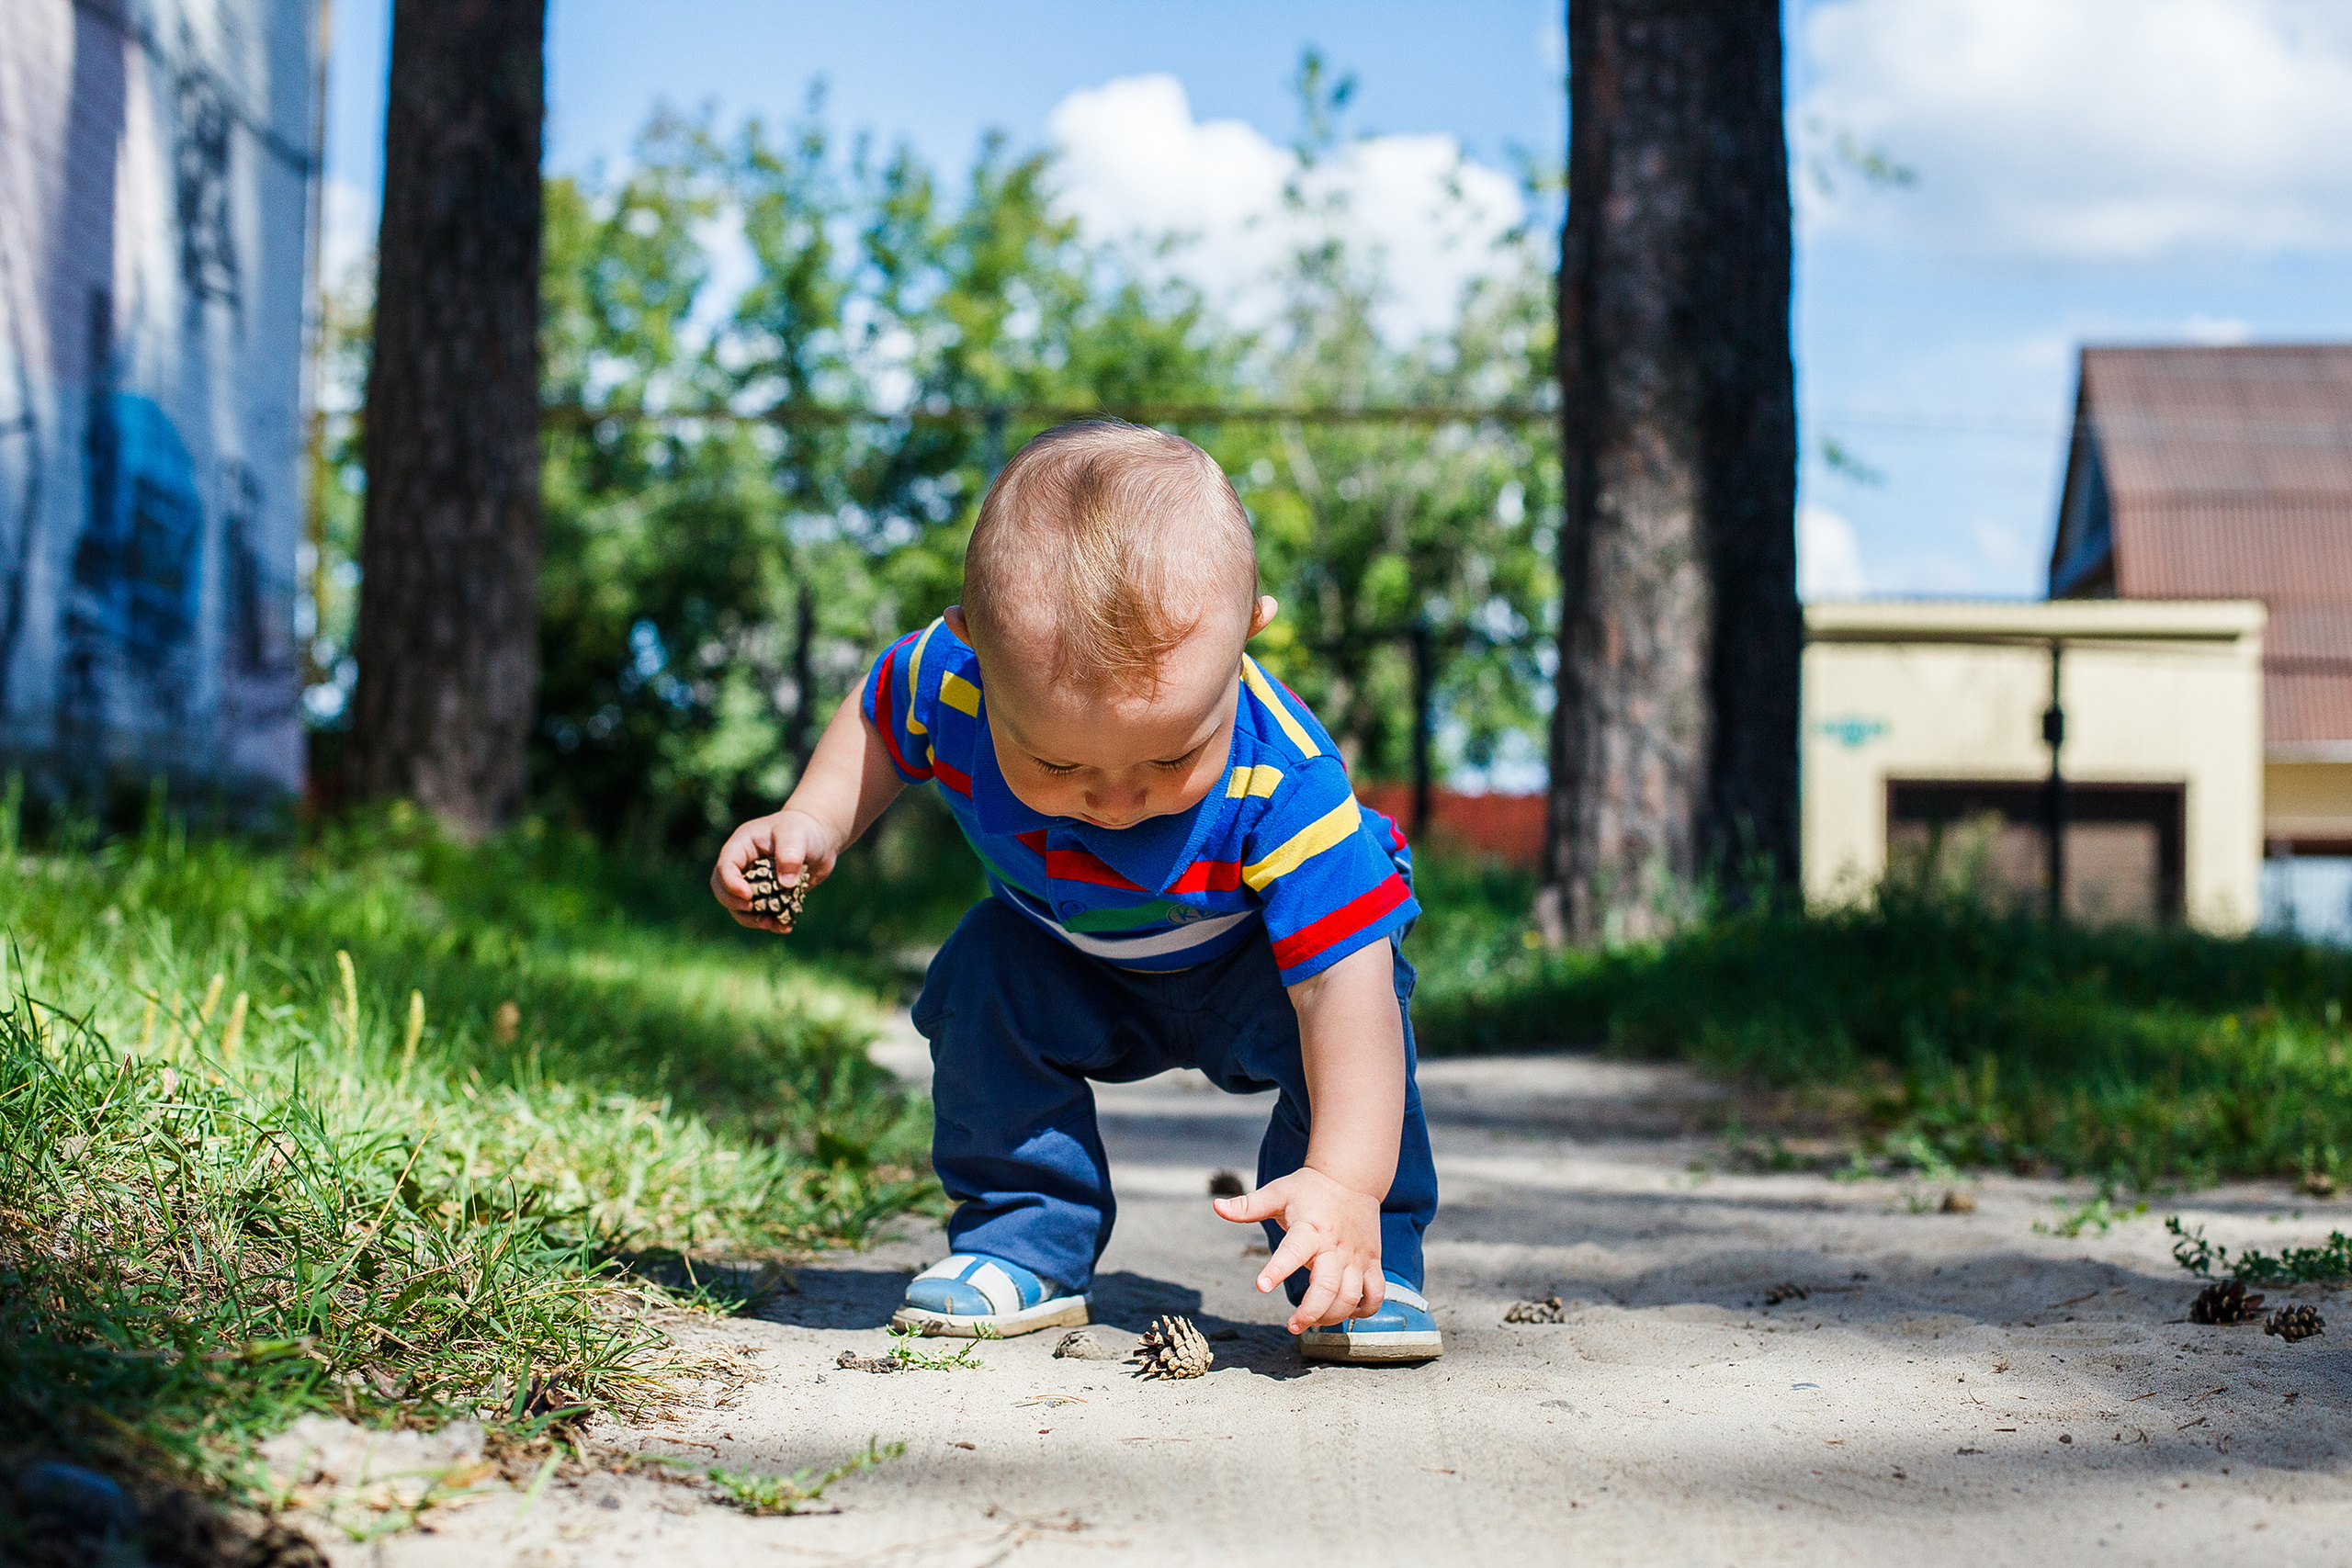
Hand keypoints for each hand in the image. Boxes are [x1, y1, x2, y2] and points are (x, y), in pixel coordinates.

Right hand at [709, 809, 839, 933]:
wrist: (819, 839)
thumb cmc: (803, 830)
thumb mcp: (796, 836)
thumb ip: (790, 855)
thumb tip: (785, 883)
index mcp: (741, 847)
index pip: (725, 867)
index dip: (731, 883)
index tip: (747, 895)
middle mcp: (743, 866)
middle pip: (723, 890)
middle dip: (735, 904)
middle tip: (753, 910)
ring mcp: (754, 883)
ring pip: (740, 907)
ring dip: (751, 919)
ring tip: (770, 923)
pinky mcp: (769, 896)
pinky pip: (763, 913)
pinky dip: (772, 922)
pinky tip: (785, 926)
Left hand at [1213, 1166, 1385, 1332]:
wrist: (1353, 1176)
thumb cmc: (1310, 1188)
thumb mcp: (1278, 1192)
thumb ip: (1248, 1206)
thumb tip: (1216, 1206)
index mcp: (1309, 1228)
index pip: (1293, 1251)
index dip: (1277, 1270)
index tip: (1260, 1286)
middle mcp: (1335, 1246)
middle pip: (1327, 1286)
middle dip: (1310, 1311)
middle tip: (1292, 1325)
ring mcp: (1357, 1256)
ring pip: (1351, 1295)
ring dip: (1334, 1316)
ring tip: (1314, 1323)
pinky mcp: (1372, 1262)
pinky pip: (1376, 1293)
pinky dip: (1366, 1310)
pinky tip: (1349, 1314)